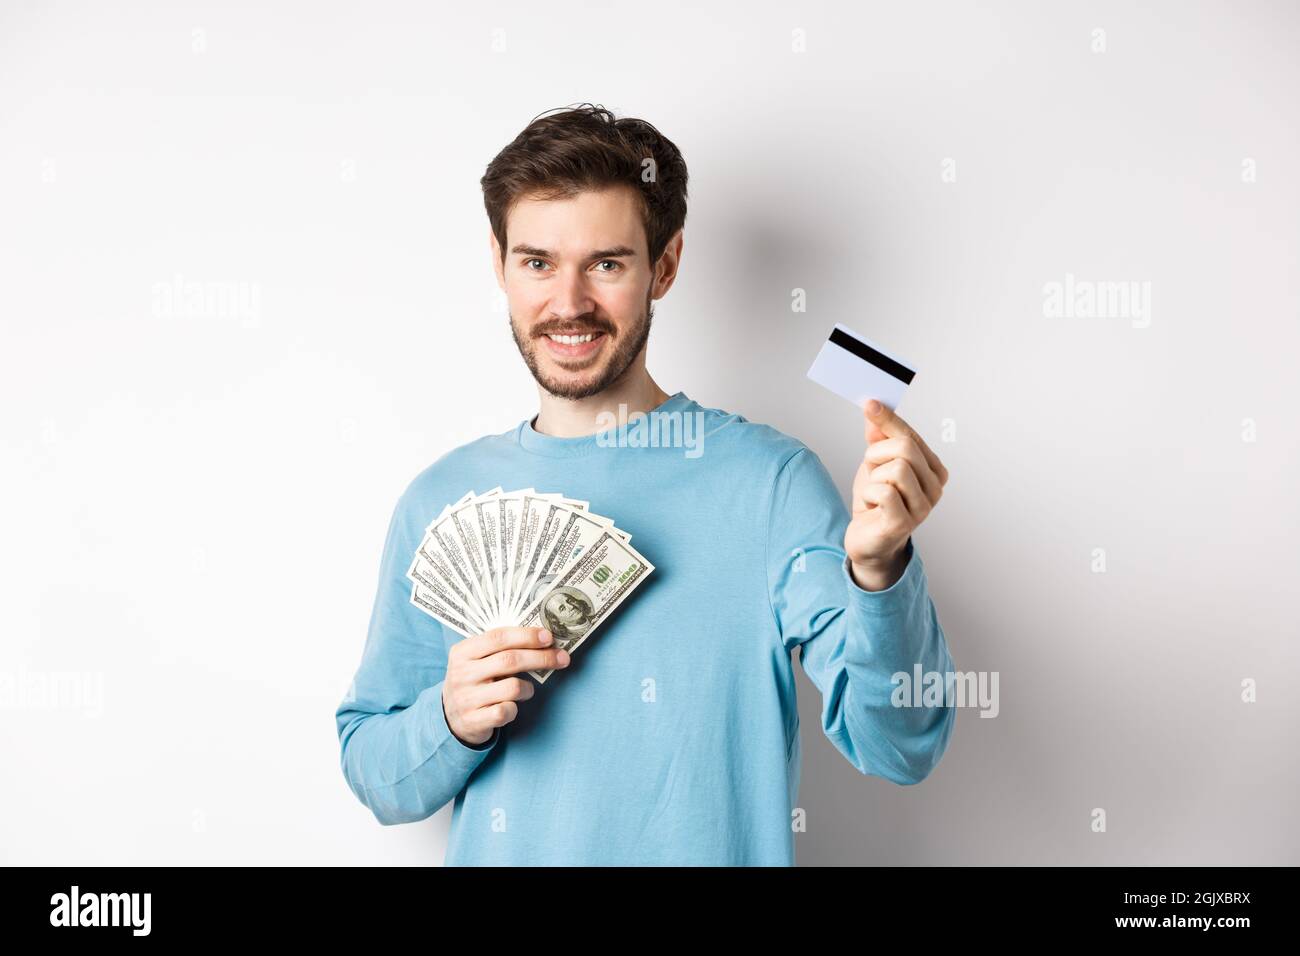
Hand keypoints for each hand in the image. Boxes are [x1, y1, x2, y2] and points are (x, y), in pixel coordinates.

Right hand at [442, 627, 570, 745]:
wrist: (451, 716)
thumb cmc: (475, 681)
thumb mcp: (477, 659)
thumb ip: (501, 647)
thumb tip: (542, 637)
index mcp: (463, 652)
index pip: (498, 637)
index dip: (526, 635)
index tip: (549, 637)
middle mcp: (462, 673)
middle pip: (510, 660)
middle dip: (541, 658)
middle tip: (562, 658)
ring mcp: (466, 698)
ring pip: (513, 687)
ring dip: (528, 688)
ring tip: (526, 690)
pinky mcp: (473, 720)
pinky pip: (506, 711)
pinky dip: (515, 709)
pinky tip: (511, 706)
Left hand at [846, 399, 948, 590]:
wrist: (868, 541)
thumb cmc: (876, 502)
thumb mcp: (875, 463)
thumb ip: (878, 437)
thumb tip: (875, 408)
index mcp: (934, 470)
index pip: (911, 436)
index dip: (889, 419)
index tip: (870, 403)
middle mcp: (935, 488)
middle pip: (906, 448)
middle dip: (877, 455)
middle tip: (871, 470)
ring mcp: (923, 507)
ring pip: (896, 468)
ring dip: (873, 477)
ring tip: (873, 493)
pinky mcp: (904, 522)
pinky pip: (883, 491)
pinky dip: (869, 494)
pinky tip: (871, 506)